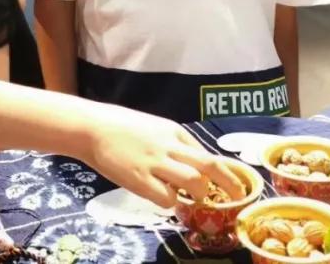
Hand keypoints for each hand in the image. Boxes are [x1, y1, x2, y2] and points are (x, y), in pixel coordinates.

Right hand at [82, 105, 244, 207]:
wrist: (91, 127)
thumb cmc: (120, 127)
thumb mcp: (154, 128)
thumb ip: (173, 144)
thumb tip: (193, 164)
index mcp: (174, 131)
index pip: (208, 153)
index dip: (225, 172)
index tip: (233, 185)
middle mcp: (169, 145)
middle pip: (210, 165)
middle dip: (229, 184)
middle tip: (238, 198)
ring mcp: (155, 162)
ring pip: (194, 182)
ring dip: (197, 194)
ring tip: (190, 199)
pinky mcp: (140, 179)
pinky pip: (167, 198)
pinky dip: (170, 202)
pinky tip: (161, 197)